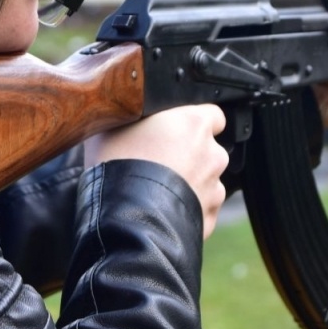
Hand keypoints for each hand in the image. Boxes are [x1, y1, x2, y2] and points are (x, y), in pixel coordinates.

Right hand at [86, 105, 228, 238]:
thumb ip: (134, 116)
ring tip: (159, 191)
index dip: (193, 121)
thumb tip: (124, 111)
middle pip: (208, 150)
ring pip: (205, 181)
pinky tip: (162, 209)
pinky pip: (200, 209)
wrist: (124, 217)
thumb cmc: (117, 165)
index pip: (213, 115)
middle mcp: (212, 154)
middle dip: (190, 155)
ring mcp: (214, 188)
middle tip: (160, 163)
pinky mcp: (209, 217)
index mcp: (195, 124)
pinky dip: (186, 209)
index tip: (177, 129)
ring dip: (189, 183)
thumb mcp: (113, 125)